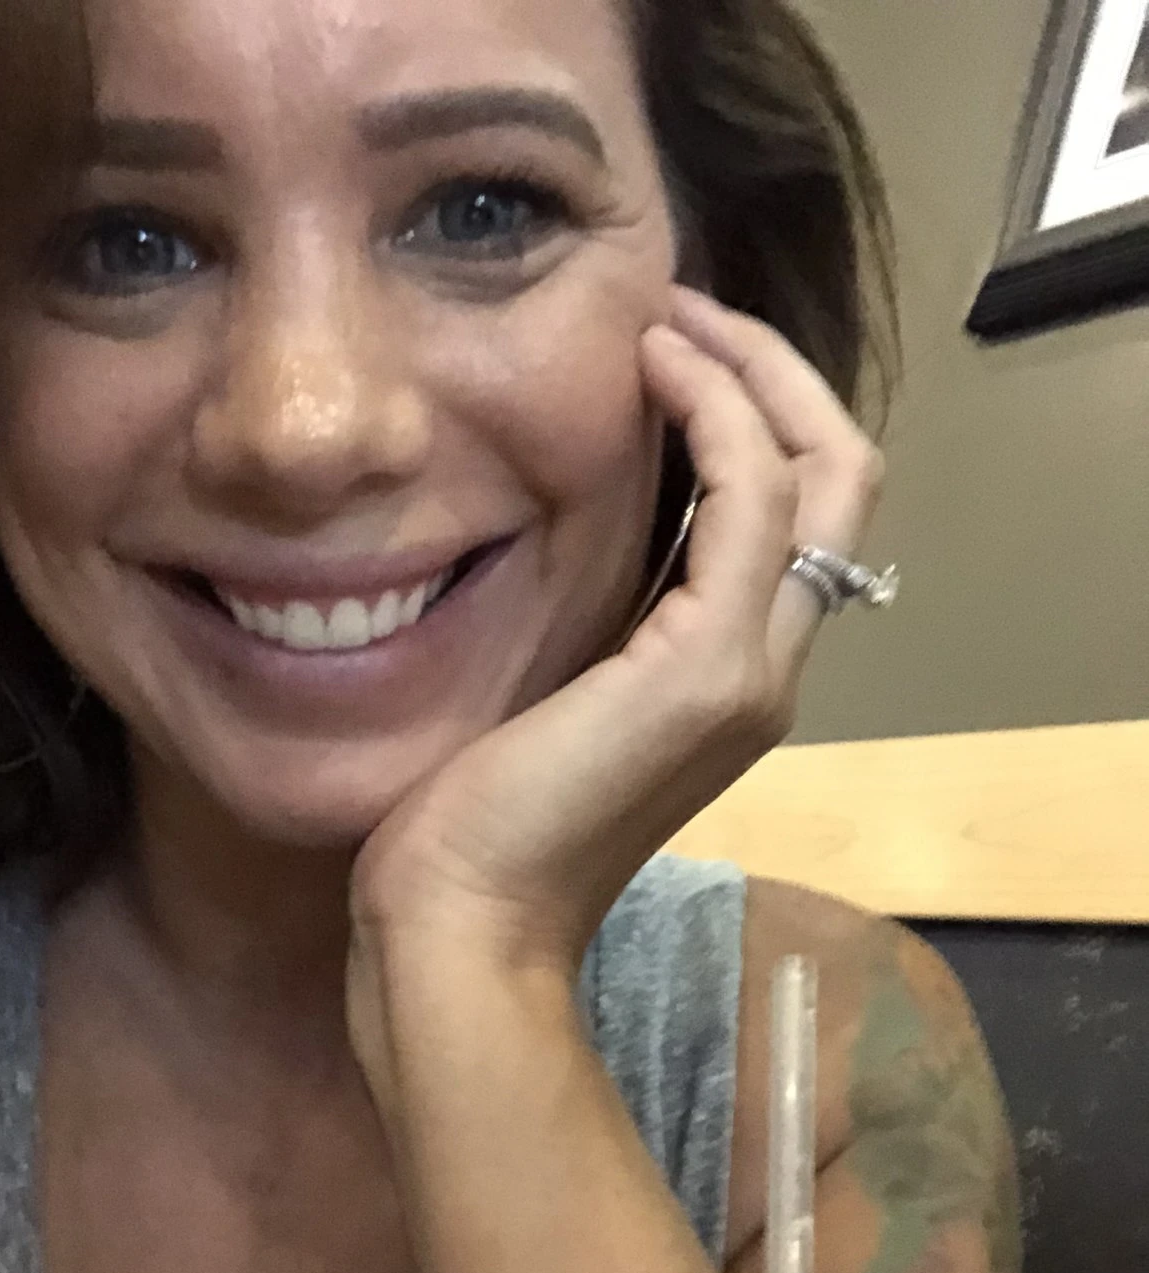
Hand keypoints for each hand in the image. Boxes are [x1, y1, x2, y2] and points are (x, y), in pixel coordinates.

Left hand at [348, 286, 885, 976]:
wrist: (463, 926)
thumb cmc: (470, 834)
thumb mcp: (540, 698)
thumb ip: (586, 621)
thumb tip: (554, 526)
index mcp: (728, 679)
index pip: (793, 514)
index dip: (749, 415)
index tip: (663, 351)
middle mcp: (767, 671)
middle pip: (840, 480)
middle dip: (772, 375)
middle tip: (682, 314)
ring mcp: (751, 671)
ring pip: (821, 472)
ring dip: (748, 373)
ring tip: (667, 320)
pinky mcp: (708, 666)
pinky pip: (751, 495)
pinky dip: (716, 412)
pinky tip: (650, 369)